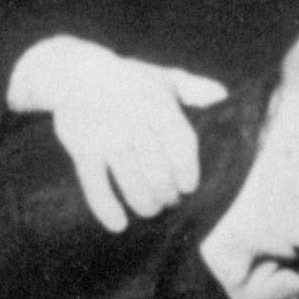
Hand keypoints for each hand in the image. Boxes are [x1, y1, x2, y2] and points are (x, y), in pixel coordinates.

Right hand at [6, 35, 226, 230]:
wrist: (75, 73)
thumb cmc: (127, 80)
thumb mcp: (160, 78)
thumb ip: (192, 87)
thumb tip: (223, 94)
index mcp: (157, 105)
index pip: (182, 146)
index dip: (188, 172)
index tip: (188, 187)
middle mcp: (133, 121)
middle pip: (159, 172)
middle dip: (167, 194)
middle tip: (168, 200)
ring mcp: (107, 137)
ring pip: (131, 184)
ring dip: (145, 204)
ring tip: (150, 209)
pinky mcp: (82, 149)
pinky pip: (95, 186)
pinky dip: (107, 209)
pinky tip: (119, 224)